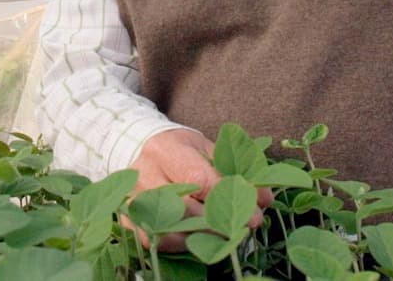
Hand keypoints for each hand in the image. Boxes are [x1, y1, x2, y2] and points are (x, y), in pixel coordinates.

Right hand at [126, 128, 273, 251]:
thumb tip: (264, 199)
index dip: (229, 199)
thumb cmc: (180, 150)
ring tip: (220, 234)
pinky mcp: (127, 217)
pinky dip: (178, 243)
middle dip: (219, 223)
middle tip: (240, 229)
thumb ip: (236, 171)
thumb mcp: (207, 148)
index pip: (199, 179)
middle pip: (184, 208)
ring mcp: (132, 197)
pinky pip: (153, 240)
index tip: (254, 215)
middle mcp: (144, 173)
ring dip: (200, 237)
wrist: (139, 149)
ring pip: (168, 228)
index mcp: (166, 149)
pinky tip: (195, 237)